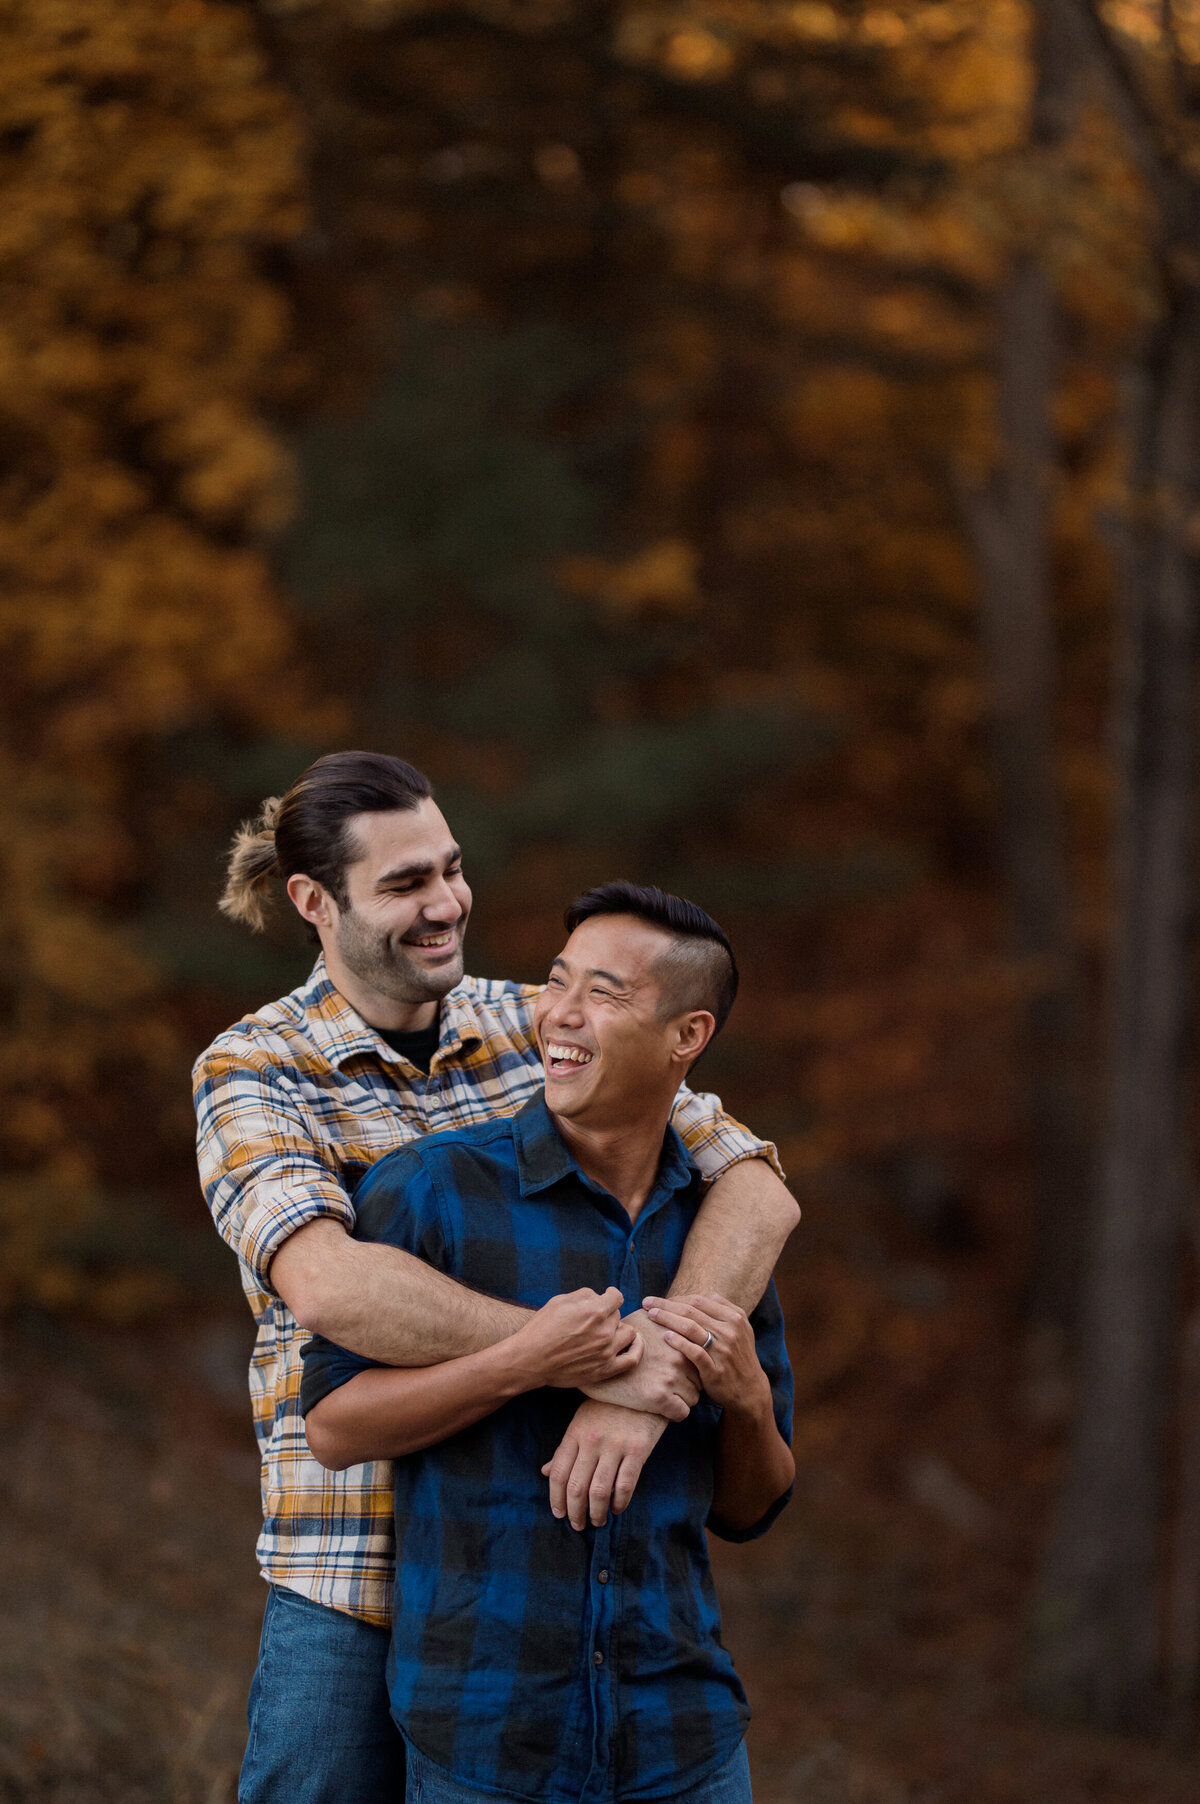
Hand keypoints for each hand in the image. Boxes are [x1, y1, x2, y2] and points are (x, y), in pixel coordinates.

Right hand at [512, 1288, 641, 1390]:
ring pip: (629, 1334)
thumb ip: (585, 1295)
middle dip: (608, 1314)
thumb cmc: (542, 1327)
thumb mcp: (560, 1301)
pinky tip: (632, 1344)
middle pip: (618, 1316)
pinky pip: (632, 1360)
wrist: (530, 1359)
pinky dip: (636, 1350)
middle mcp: (604, 1331)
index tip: (606, 1297)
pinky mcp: (604, 1370)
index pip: (616, 1297)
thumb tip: (600, 1296)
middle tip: (595, 1320)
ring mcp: (606, 1352)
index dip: (610, 1295)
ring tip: (609, 1331)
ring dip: (620, 1330)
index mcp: (595, 1311)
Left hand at [541, 1399, 667, 1528]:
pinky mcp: (638, 1449)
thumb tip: (546, 1472)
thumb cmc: (610, 1404)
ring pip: (599, 1491)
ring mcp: (616, 1445)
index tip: (559, 1513)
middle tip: (577, 1524)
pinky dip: (619, 1503)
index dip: (556, 1499)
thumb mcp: (582, 1420)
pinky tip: (616, 1508)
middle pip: (576, 1486)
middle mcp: (593, 1440)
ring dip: (596, 1512)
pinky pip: (625, 1485)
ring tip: (597, 1521)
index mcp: (576, 1433)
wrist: (643, 1384)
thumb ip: (566, 1448)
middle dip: (575, 1512)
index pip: (559, 1473)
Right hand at [582, 1307, 699, 1420]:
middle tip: (672, 1384)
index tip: (682, 1369)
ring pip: (693, 1396)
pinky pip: (682, 1413)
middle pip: (700, 1376)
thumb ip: (660, 1315)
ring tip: (665, 1396)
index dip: (692, 1363)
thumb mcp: (638, 1320)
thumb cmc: (615, 1343)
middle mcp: (676, 1353)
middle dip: (689, 1381)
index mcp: (675, 1334)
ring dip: (682, 1398)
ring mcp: (669, 1375)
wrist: (589, 1365)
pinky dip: (674, 1414)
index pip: (701, 1354)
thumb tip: (673, 1312)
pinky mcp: (660, 1397)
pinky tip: (662, 1409)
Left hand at [643, 1294, 770, 1416]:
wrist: (749, 1390)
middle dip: (666, 1305)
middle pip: (692, 1312)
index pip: (699, 1301)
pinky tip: (666, 1337)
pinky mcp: (716, 1370)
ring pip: (691, 1328)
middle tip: (646, 1302)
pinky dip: (679, 1343)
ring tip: (651, 1315)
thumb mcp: (739, 1329)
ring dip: (668, 1319)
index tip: (659, 1299)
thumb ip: (723, 1310)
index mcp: (735, 1317)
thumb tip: (703, 1294)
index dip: (676, 1298)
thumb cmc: (738, 1356)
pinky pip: (695, 1352)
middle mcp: (730, 1331)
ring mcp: (723, 1350)